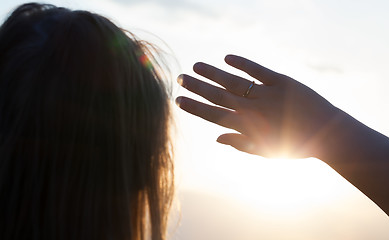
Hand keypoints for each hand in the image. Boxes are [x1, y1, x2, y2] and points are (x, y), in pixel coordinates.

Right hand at [176, 55, 339, 157]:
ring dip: (212, 73)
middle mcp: (253, 110)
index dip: (194, 107)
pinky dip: (242, 64)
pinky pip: (258, 71)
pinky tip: (226, 57)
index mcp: (248, 128)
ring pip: (233, 82)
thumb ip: (240, 144)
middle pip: (218, 96)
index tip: (178, 100)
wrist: (328, 134)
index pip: (214, 115)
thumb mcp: (266, 151)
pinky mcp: (282, 82)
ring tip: (196, 66)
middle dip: (196, 87)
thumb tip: (216, 138)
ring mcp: (267, 94)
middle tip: (180, 78)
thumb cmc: (295, 146)